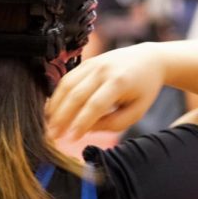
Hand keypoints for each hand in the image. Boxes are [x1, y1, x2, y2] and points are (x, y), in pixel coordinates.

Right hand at [46, 43, 163, 139]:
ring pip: (67, 85)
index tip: (71, 139)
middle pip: (76, 95)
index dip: (81, 123)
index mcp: (120, 82)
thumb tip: (87, 129)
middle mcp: (103, 70)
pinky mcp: (86, 62)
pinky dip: (57, 95)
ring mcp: (93, 63)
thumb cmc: (143, 89)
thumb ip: (113, 123)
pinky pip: (67, 79)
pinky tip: (53, 110)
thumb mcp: (136, 111)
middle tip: (52, 135)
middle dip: (62, 117)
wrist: (148, 59)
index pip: (95, 105)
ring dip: (55, 106)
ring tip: (49, 125)